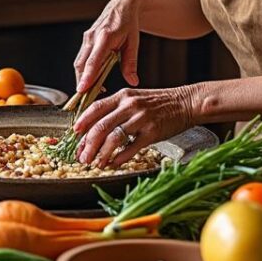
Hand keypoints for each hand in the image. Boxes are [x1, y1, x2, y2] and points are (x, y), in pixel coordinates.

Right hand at [73, 0, 142, 93]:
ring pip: (79, 63)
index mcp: (105, 36)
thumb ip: (131, 63)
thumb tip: (133, 82)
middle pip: (82, 64)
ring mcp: (87, 38)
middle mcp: (92, 37)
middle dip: (81, 82)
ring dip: (82, 78)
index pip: (93, 61)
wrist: (121, 6)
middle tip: (85, 100)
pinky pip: (81, 59)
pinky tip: (92, 81)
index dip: (87, 77)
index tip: (82, 90)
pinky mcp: (85, 40)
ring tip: (89, 94)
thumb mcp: (133, 43)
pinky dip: (84, 71)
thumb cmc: (129, 24)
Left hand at [73, 86, 194, 168]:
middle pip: (101, 126)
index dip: (82, 122)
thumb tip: (96, 126)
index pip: (95, 108)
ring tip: (95, 163)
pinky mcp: (153, 133)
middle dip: (88, 144)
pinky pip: (131, 148)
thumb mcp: (135, 98)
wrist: (186, 102)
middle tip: (81, 157)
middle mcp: (130, 106)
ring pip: (113, 138)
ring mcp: (141, 119)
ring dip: (101, 154)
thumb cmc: (159, 103)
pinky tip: (113, 164)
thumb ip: (117, 108)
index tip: (74, 135)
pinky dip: (119, 159)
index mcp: (123, 96)